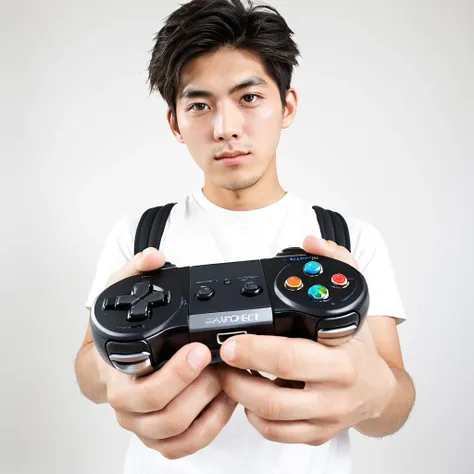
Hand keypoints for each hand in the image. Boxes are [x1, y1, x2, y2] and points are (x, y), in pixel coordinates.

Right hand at [97, 248, 237, 458]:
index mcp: (118, 374)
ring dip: (208, 409)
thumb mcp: (122, 292)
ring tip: (226, 381)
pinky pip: (185, 445)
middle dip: (198, 389)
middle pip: (163, 415)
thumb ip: (137, 270)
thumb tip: (154, 257)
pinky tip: (223, 402)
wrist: (111, 358)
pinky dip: (209, 428)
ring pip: (177, 433)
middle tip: (219, 364)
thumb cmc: (119, 330)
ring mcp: (143, 424)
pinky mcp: (160, 434)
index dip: (174, 375)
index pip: (141, 389)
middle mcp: (127, 405)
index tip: (199, 350)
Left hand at [217, 236, 396, 444]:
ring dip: (241, 398)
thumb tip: (311, 242)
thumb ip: (335, 264)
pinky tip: (249, 399)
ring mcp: (326, 416)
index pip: (291, 354)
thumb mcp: (354, 299)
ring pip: (272, 419)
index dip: (256, 349)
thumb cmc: (357, 347)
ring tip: (228, 377)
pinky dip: (256, 419)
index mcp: (340, 355)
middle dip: (237, 378)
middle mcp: (334, 391)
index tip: (230, 341)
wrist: (379, 390)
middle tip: (220, 361)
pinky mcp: (318, 433)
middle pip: (275, 394)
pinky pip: (279, 435)